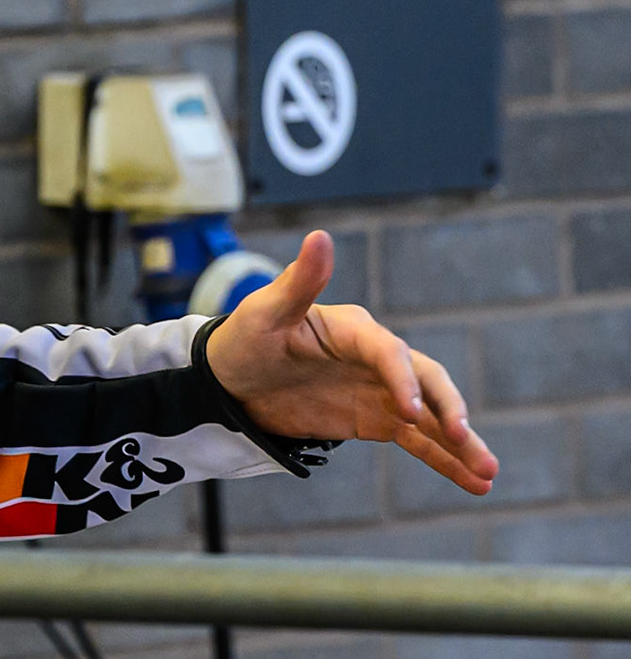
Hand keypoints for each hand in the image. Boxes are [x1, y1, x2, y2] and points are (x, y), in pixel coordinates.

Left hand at [205, 230, 499, 495]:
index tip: (410, 411)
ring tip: (488, 475)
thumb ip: (299, 281)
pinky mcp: (375, 419)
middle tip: (464, 438)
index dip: (402, 378)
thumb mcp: (265, 311)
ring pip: (431, 417)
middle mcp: (376, 358)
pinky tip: (473, 483)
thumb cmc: (246, 337)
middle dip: (448, 409)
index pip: (389, 351)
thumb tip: (319, 236)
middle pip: (426, 380)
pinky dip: (444, 460)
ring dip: (461, 443)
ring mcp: (380, 390)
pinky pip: (417, 441)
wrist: (231, 379)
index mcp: (354, 329)